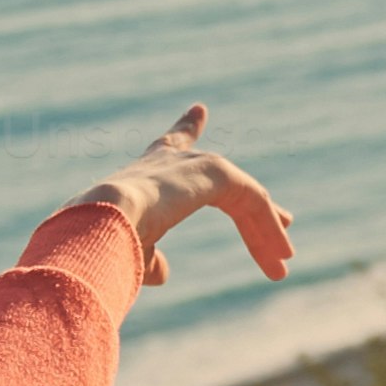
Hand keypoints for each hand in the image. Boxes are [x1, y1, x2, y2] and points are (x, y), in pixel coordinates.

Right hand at [73, 104, 291, 286]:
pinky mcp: (215, 172)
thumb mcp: (130, 252)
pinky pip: (252, 200)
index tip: (200, 110)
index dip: (186, 129)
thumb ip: (150, 259)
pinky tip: (279, 256)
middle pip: (222, 175)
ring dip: (264, 232)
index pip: (171, 146)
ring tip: (283, 262)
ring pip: (244, 197)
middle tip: (286, 217)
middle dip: (254, 202)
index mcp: (145, 173)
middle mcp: (170, 161)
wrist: (99, 220)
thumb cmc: (103, 239)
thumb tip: (165, 274)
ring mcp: (193, 163)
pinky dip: (267, 229)